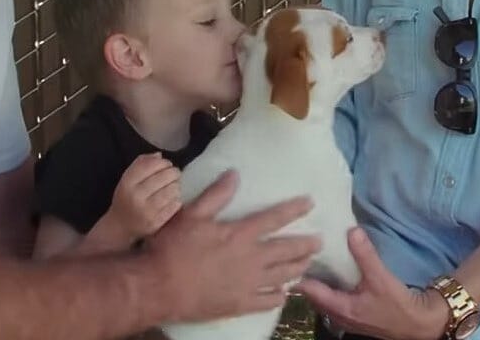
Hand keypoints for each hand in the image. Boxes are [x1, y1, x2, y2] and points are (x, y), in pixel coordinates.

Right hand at [107, 153, 181, 242]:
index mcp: (127, 183)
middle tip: (174, 174)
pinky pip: (175, 205)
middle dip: (174, 173)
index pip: (151, 165)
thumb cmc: (127, 197)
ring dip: (176, 186)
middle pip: (165, 176)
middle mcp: (136, 196)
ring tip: (173, 186)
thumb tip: (160, 155)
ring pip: (172, 190)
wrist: (120, 226)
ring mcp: (146, 211)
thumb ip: (142, 163)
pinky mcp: (156, 223)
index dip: (163, 162)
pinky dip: (176, 199)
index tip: (167, 164)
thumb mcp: (128, 178)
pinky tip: (172, 199)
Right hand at [144, 170, 321, 322]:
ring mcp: (246, 285)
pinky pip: (266, 302)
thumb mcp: (191, 214)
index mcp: (239, 234)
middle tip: (320, 240)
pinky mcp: (239, 305)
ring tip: (309, 263)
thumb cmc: (173, 247)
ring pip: (281, 276)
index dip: (293, 209)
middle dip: (305, 244)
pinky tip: (285, 293)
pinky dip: (279, 297)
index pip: (273, 219)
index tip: (310, 203)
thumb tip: (235, 174)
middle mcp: (249, 260)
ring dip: (298, 268)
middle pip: (285, 250)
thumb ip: (215, 195)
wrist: (158, 288)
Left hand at [296, 228, 448, 339]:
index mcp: (341, 309)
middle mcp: (340, 315)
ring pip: (324, 296)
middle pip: (313, 295)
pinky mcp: (356, 311)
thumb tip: (352, 230)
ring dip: (317, 280)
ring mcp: (347, 315)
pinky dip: (329, 283)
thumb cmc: (398, 305)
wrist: (421, 324)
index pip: (311, 291)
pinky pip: (334, 296)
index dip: (298, 274)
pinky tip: (332, 268)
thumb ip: (365, 255)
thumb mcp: (381, 278)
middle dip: (305, 275)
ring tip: (310, 256)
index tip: (289, 254)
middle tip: (296, 251)